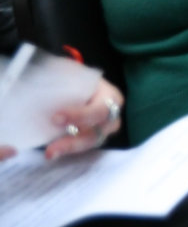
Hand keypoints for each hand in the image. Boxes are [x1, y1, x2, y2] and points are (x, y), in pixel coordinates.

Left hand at [9, 79, 125, 161]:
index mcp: (110, 96)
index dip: (80, 116)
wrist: (80, 84)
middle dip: (74, 141)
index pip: (100, 109)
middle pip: (98, 132)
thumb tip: (36, 84)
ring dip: (70, 149)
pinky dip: (69, 151)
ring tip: (49, 154)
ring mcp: (104, 130)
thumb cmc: (76, 78)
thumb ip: (62, 79)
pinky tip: (53, 152)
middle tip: (50, 149)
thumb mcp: (72, 73)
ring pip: (91, 143)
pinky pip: (84, 148)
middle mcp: (112, 115)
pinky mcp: (93, 139)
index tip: (55, 118)